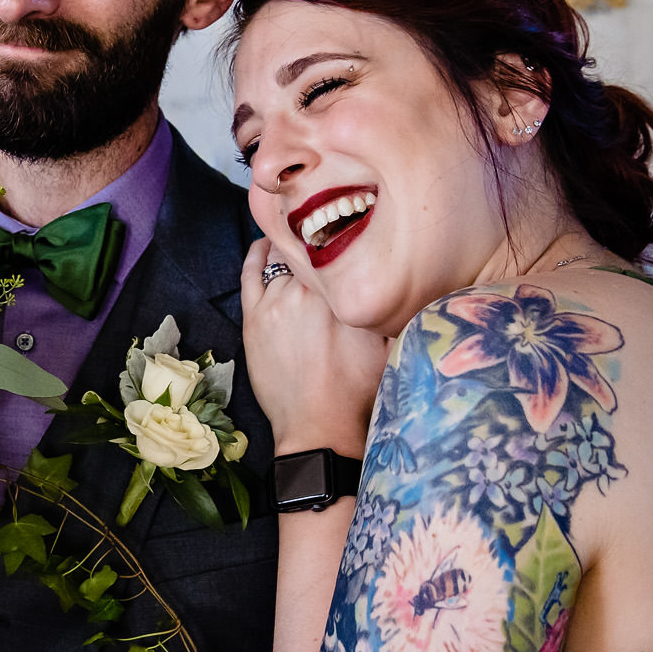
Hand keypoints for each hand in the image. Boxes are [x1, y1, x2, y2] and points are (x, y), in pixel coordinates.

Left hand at [240, 237, 389, 451]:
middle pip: (310, 248)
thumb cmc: (358, 389)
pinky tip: (264, 245)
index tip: (348, 224)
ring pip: (281, 259)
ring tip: (298, 238)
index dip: (343, 233)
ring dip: (290, 248)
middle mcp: (309, 291)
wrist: (320, 427)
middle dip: (318, 241)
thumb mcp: (388, 341)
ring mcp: (277, 302)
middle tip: (323, 232)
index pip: (340, 243)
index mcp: (344, 293)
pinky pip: (251, 274)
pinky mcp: (254, 318)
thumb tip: (401, 275)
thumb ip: (387, 304)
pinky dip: (258, 255)